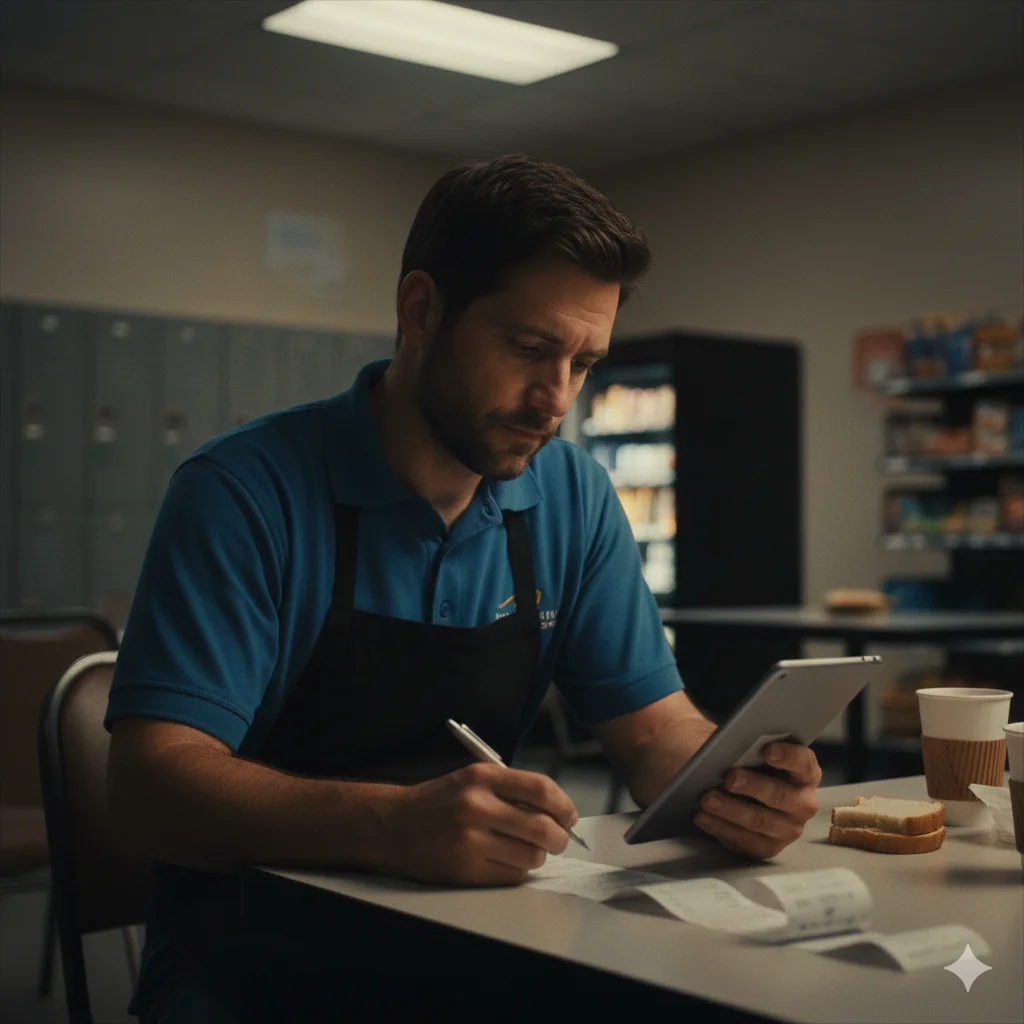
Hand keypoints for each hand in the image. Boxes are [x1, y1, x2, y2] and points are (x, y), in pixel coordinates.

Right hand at [379, 762, 578, 885]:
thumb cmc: (440, 801)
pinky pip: (512, 875)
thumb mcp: (473, 779)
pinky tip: (504, 860)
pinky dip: (517, 870)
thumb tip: (557, 810)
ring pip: (531, 855)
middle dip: (559, 838)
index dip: (564, 805)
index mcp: (482, 777)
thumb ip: (512, 789)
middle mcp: (477, 806)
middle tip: (558, 840)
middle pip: (543, 827)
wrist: (394, 825)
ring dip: (537, 856)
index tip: (569, 816)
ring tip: (525, 849)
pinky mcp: (466, 869)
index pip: (541, 788)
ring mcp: (471, 840)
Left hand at [693, 742, 820, 859]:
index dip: (788, 756)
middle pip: (782, 795)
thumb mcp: (743, 747)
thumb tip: (726, 746)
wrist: (727, 784)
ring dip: (731, 810)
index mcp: (804, 772)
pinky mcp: (767, 847)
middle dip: (754, 786)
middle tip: (729, 778)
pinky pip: (745, 841)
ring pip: (760, 821)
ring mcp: (787, 828)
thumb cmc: (740, 760)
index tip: (766, 750)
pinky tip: (702, 816)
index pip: (803, 763)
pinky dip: (721, 827)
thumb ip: (743, 744)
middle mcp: (802, 802)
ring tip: (706, 799)